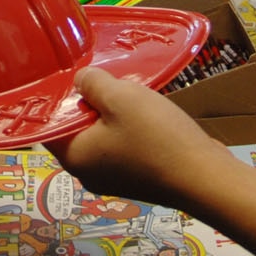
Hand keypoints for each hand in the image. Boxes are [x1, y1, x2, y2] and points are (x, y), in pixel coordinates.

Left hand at [44, 68, 223, 204]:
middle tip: (108, 81)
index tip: (71, 76)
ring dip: (116, 115)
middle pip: (78, 130)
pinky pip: (126, 147)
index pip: (49, 126)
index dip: (57, 99)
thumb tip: (80, 81)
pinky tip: (150, 115)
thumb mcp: (121, 97)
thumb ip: (92, 83)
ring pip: (104, 137)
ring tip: (133, 95)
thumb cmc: (156, 137)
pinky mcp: (139, 180)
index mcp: (74, 158)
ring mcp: (115, 180)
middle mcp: (88, 174)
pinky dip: (132, 130)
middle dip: (91, 104)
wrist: (206, 177)